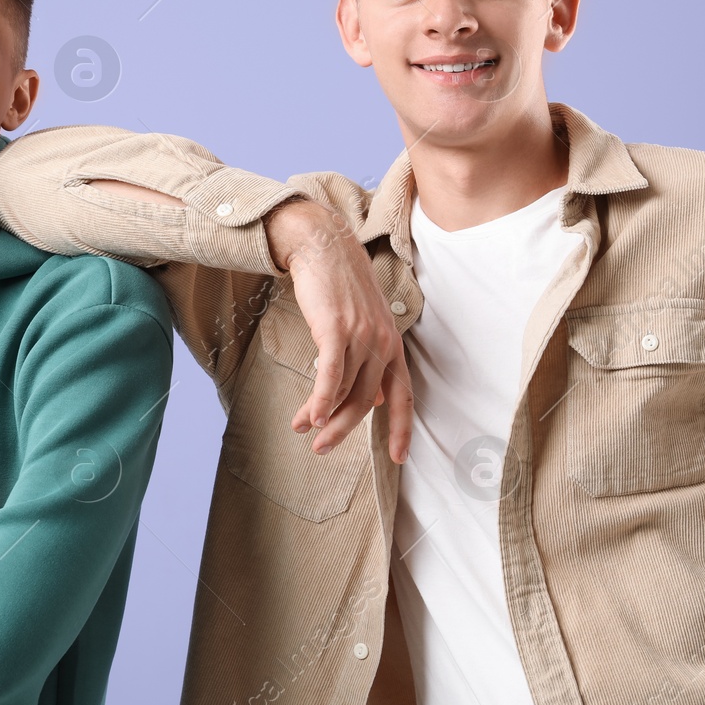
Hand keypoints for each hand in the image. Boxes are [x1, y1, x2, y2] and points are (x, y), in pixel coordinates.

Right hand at [265, 200, 413, 462]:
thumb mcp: (365, 324)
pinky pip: (330, 375)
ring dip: (320, 416)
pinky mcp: (337, 328)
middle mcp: (382, 342)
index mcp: (392, 344)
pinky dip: (320, 400)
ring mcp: (362, 335)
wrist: (323, 247)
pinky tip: (309, 416)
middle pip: (367, 401)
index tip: (400, 458)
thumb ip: (371, 361)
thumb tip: (375, 399)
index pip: (404, 395)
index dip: (402, 428)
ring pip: (345, 391)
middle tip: (323, 449)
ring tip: (301, 427)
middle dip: (344, 430)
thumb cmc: (340, 286)